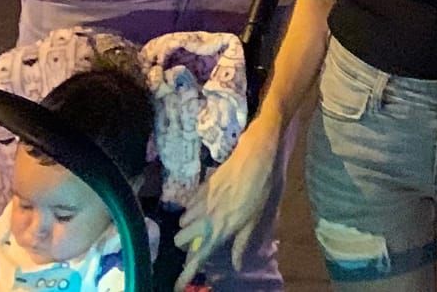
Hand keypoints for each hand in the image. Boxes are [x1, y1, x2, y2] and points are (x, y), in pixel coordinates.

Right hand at [175, 126, 279, 287]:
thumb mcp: (254, 220)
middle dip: (185, 243)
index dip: (185, 275)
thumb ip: (241, 243)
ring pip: (181, 221)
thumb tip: (237, 265)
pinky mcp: (200, 187)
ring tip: (201, 221)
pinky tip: (205, 204)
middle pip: (179, 240)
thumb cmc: (260, 190)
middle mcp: (205, 219)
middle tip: (197, 239)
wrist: (255, 157)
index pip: (197, 258)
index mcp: (219, 231)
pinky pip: (188, 204)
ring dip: (189, 225)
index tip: (177, 287)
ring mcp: (200, 202)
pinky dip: (192, 208)